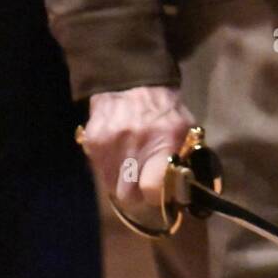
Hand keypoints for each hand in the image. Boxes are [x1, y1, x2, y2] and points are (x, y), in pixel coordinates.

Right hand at [81, 86, 195, 208]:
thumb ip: (184, 158)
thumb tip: (182, 189)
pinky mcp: (92, 142)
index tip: (159, 192)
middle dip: (136, 192)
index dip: (155, 196)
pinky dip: (107, 166)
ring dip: (120, 180)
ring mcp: (109, 144)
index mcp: (163, 143)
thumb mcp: (184, 129)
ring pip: (111, 186)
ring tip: (130, 164)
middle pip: (128, 195)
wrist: (131, 81)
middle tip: (143, 180)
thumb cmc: (164, 108)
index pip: (152, 188)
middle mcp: (134, 145)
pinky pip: (98, 169)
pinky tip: (117, 152)